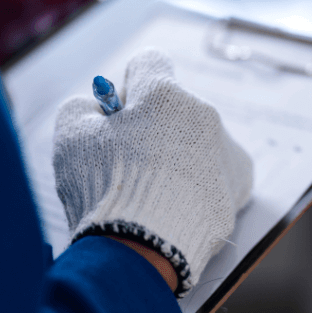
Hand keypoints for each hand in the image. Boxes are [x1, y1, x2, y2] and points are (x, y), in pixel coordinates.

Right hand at [52, 48, 252, 296]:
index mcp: (164, 94)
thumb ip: (84, 107)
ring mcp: (226, 146)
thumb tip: (101, 108)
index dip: (130, 84)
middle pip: (175, 105)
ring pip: (197, 136)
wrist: (145, 250)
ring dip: (179, 151)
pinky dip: (201, 177)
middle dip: (154, 123)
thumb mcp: (71, 136)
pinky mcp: (240, 179)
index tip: (124, 110)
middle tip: (133, 160)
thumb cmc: (105, 188)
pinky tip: (181, 199)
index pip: (150, 62)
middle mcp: (203, 112)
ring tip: (158, 189)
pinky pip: (217, 166)